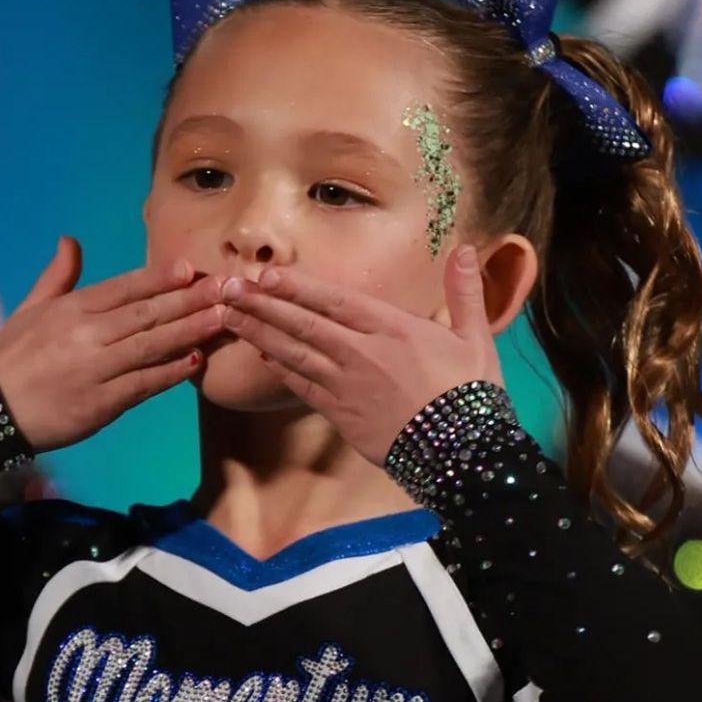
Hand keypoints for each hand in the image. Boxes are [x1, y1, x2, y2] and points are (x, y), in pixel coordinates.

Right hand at [0, 236, 224, 452]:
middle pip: (145, 314)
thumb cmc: (11, 357)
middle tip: (225, 288)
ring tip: (221, 318)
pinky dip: (169, 373)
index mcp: (70, 309)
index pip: (123, 288)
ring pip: (150, 346)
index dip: (158, 279)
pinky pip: (142, 385)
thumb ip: (57, 276)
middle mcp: (85, 335)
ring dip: (189, 331)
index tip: (190, 269)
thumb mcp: (29, 309)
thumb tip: (70, 240)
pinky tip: (194, 361)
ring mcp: (95, 370)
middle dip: (189, 300)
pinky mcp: (100, 404)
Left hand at [221, 246, 502, 465]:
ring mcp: (347, 386)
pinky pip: (302, 387)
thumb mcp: (476, 338)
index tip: (264, 274)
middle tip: (225, 289)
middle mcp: (362, 353)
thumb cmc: (472, 394)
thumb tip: (464, 247)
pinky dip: (280, 370)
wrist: (463, 453)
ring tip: (228, 317)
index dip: (294, 287)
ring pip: (293, 354)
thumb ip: (464, 292)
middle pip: (301, 323)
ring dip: (258, 334)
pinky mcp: (341, 415)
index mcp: (392, 328)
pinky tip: (260, 358)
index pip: (333, 300)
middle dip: (260, 305)